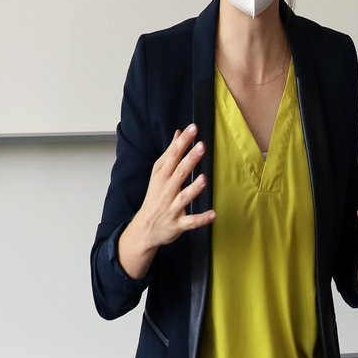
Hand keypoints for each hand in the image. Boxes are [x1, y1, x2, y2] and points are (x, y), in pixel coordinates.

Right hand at [118, 125, 214, 279]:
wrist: (144, 228)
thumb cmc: (155, 198)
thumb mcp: (158, 174)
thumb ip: (170, 154)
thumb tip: (178, 133)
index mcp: (161, 176)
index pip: (172, 156)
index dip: (182, 142)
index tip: (193, 129)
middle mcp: (166, 190)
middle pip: (179, 173)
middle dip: (190, 160)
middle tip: (201, 146)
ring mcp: (172, 207)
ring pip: (184, 197)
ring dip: (194, 188)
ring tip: (203, 178)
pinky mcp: (178, 223)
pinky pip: (191, 221)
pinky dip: (201, 219)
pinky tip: (213, 214)